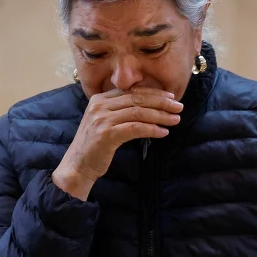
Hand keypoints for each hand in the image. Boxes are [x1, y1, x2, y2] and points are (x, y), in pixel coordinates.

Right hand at [52, 88, 182, 200]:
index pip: (132, 91)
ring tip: (175, 120)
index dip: (154, 92)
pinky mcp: (106, 134)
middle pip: (137, 98)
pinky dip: (152, 129)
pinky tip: (163, 133)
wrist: (77, 166)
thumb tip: (148, 105)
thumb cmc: (94, 146)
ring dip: (160, 116)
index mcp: (99, 99)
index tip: (171, 97)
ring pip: (138, 112)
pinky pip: (135, 128)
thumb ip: (119, 111)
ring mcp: (102, 119)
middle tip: (179, 107)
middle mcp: (99, 106)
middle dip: (161, 102)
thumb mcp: (104, 122)